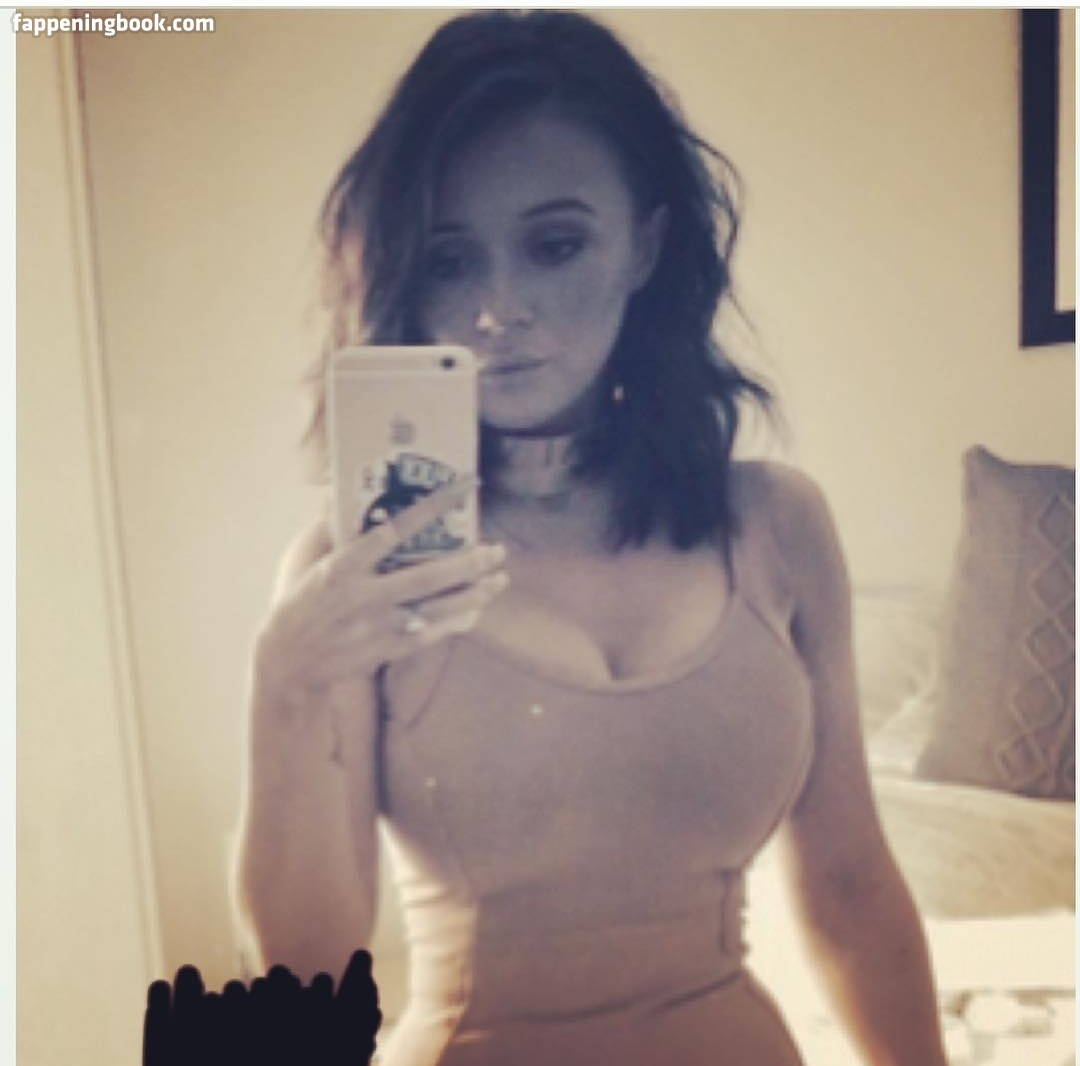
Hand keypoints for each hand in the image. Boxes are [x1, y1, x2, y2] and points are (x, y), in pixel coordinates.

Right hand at [251, 477, 506, 720]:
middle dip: (466, 563)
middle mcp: (364, 595)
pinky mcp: (386, 650)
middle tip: (497, 550)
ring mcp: (378, 626)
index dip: (430, 509)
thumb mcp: (303, 558)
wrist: (287, 661)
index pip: (393, 530)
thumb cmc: (297, 602)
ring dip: (472, 594)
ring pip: (435, 609)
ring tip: (500, 579)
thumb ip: (327, 526)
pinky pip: (430, 636)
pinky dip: (455, 624)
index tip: (460, 490)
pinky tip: (477, 610)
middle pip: (426, 577)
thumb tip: (338, 491)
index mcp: (344, 566)